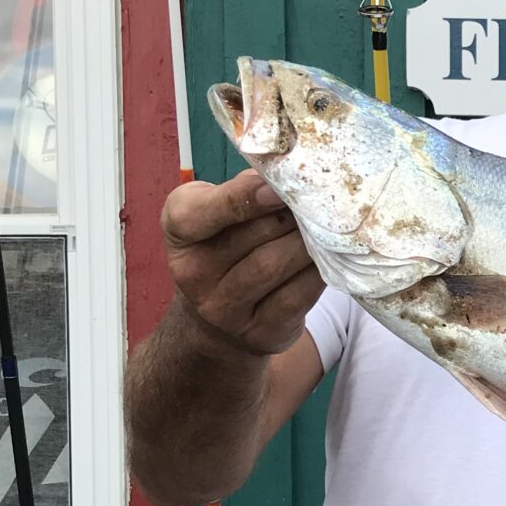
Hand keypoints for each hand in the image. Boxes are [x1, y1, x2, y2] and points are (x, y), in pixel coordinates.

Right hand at [162, 169, 323, 357]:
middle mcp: (192, 273)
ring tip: (326, 226)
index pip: (198, 213)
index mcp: (179, 232)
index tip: (277, 189)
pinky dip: (317, 272)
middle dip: (289, 215)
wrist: (221, 321)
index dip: (240, 198)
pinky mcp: (259, 332)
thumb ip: (247, 189)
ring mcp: (223, 309)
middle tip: (318, 200)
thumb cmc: (230, 247)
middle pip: (250, 235)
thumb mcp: (222, 212)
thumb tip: (290, 172)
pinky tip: (327, 258)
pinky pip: (296, 295)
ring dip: (306, 242)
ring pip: (273, 265)